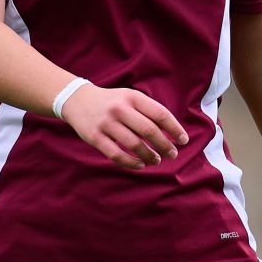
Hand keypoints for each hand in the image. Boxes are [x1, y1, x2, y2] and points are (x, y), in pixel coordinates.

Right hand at [61, 84, 187, 170]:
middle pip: (149, 130)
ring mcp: (106, 123)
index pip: (160, 114)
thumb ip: (148, 111)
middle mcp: (120, 108)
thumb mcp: (129, 97)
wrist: (77, 100)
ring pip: (134, 145)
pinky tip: (140, 165)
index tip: (183, 141)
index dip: (174, 129)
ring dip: (149, 156)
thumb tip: (172, 133)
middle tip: (172, 154)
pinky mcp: (95, 137)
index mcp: (132, 97)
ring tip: (157, 160)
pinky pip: (117, 154)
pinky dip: (131, 163)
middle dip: (165, 145)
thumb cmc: (112, 102)